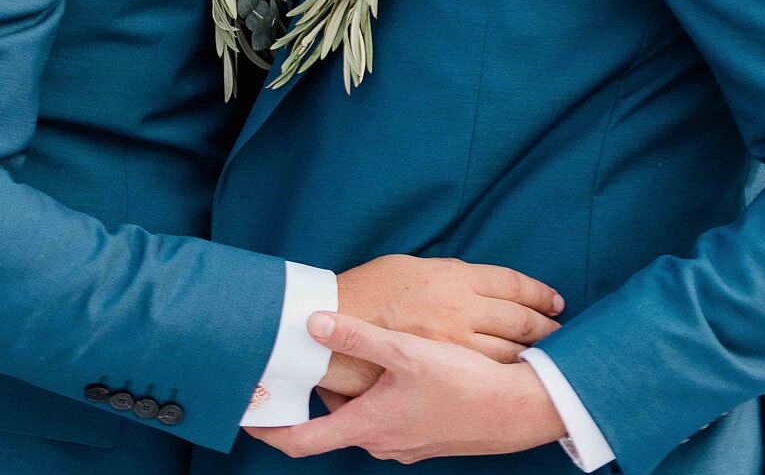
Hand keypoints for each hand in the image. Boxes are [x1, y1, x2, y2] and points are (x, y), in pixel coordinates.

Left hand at [249, 312, 565, 459]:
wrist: (518, 410)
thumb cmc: (463, 383)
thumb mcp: (405, 352)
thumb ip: (356, 337)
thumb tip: (311, 323)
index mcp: (366, 426)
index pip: (302, 440)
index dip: (270, 428)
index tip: (246, 412)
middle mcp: (380, 441)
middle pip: (332, 420)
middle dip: (316, 391)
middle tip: (300, 357)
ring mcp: (403, 442)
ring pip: (361, 415)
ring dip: (351, 388)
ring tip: (347, 351)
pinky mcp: (423, 434)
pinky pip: (386, 414)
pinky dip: (378, 392)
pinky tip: (395, 363)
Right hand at [320, 254, 562, 396]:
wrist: (333, 325)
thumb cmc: (369, 290)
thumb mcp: (412, 268)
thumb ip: (448, 278)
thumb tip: (473, 287)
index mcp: (455, 279)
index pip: (515, 285)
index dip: (541, 294)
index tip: (557, 302)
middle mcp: (462, 310)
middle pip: (522, 320)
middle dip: (547, 328)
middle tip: (562, 330)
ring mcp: (455, 345)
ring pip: (511, 351)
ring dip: (535, 354)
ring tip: (548, 357)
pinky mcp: (444, 374)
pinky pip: (487, 376)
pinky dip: (508, 376)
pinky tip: (516, 378)